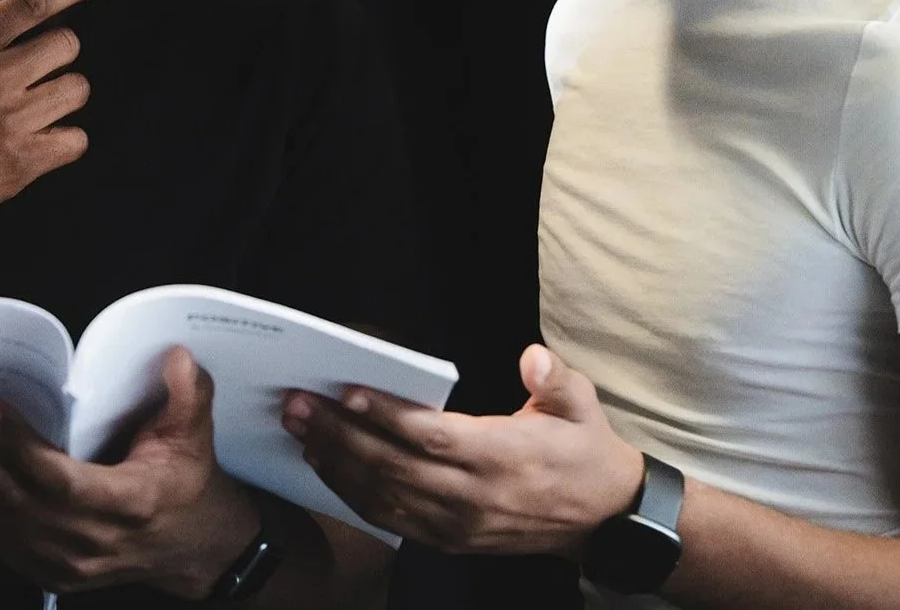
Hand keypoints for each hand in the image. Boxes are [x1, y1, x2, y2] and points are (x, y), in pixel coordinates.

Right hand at [0, 0, 120, 262]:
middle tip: (32, 68)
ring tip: (34, 104)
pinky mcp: (18, 168)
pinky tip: (40, 140)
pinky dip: (65, 140)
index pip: (31, 3)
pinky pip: (76, 141)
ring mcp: (7, 125)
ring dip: (63, 94)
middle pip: (66, 45)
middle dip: (56, 52)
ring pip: (77, 90)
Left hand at [0, 346, 264, 598]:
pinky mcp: (38, 567)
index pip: (61, 482)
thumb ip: (189, 395)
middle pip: (9, 499)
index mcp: (127, 506)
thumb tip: (175, 356)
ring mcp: (57, 562)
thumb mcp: (198, 437)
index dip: (21, 448)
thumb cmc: (190, 487)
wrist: (194, 552)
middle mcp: (84, 542)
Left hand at [281, 343, 644, 557]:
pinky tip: (327, 467)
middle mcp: (475, 496)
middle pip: (394, 467)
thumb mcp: (583, 405)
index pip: (433, 437)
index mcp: (504, 457)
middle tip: (297, 404)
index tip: (348, 390)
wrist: (602, 520)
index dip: (387, 416)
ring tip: (299, 430)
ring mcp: (459, 524)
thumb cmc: (583, 450)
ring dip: (336, 464)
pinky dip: (352, 495)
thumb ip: (556, 378)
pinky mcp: (450, 540)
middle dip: (340, 434)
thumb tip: (532, 358)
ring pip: (384, 497)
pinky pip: (391, 520)